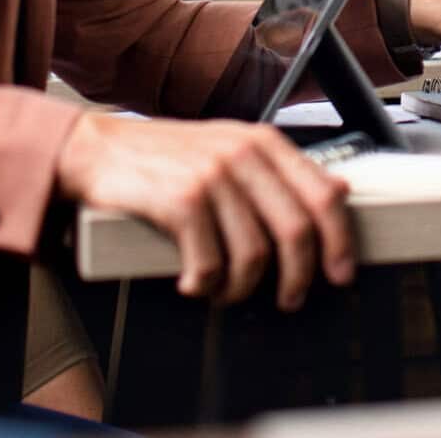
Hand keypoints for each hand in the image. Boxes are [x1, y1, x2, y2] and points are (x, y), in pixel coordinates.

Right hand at [54, 112, 353, 307]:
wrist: (100, 149)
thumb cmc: (169, 156)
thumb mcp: (233, 148)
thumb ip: (282, 170)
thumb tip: (340, 190)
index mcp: (265, 142)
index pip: (322, 195)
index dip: (339, 241)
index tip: (340, 273)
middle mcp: (244, 154)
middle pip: (295, 231)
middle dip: (298, 277)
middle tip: (288, 299)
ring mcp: (213, 176)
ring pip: (253, 256)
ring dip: (240, 289)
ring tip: (225, 291)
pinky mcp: (181, 200)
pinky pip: (209, 264)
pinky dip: (204, 285)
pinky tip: (193, 283)